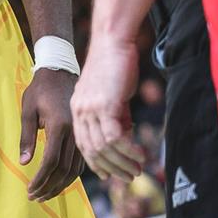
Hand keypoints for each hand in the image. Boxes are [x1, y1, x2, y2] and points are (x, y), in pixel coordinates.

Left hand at [20, 68, 84, 201]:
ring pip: (74, 168)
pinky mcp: (84, 134)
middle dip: (48, 186)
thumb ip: (27, 136)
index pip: (51, 161)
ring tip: (46, 194)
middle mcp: (74, 132)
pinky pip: (80, 161)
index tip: (30, 190)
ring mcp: (81, 133)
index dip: (40, 179)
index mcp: (59, 125)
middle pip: (63, 169)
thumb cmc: (41, 89)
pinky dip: (70, 175)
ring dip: (60, 184)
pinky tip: (60, 181)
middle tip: (35, 197)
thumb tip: (24, 162)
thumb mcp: (28, 109)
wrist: (61, 71)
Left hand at [70, 36, 144, 182]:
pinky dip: (128, 150)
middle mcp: (80, 112)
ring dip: (123, 162)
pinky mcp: (105, 105)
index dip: (98, 163)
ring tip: (138, 168)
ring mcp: (91, 109)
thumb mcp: (110, 94)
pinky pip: (115, 137)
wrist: (113, 41)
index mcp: (78, 110)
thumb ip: (114, 115)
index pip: (84, 145)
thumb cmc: (114, 64)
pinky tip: (140, 154)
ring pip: (104, 148)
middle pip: (93, 152)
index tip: (111, 174)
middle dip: (112, 169)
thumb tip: (125, 135)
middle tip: (130, 177)